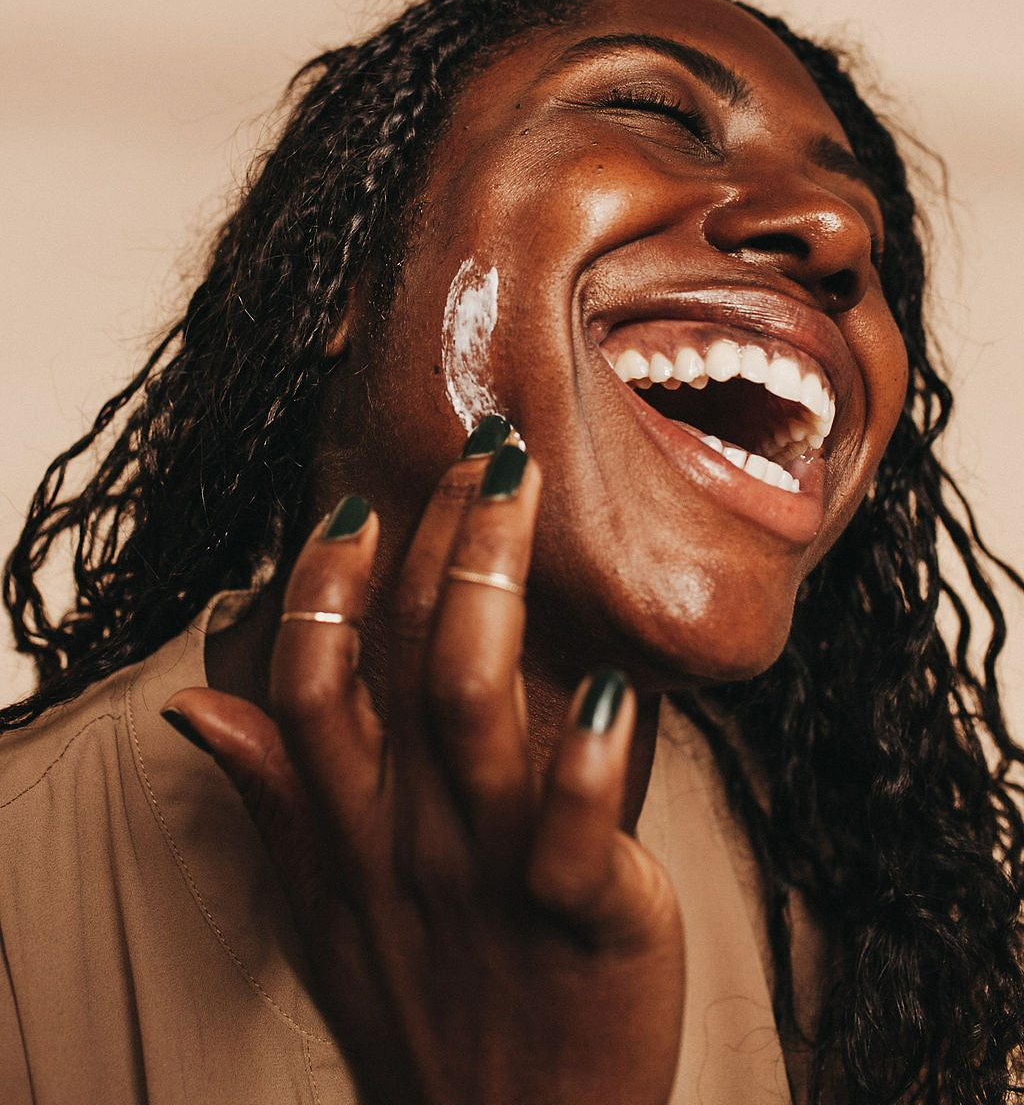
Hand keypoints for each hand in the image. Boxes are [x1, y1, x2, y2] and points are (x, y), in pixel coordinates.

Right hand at [168, 442, 684, 1104]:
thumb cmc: (423, 1006)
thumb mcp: (318, 907)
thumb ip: (271, 795)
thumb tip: (195, 701)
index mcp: (351, 824)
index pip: (309, 676)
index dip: (323, 581)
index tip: (354, 501)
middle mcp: (409, 832)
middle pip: (399, 656)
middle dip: (434, 537)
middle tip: (482, 448)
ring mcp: (490, 872)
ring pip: (470, 704)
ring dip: (490, 588)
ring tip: (520, 493)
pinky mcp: (582, 915)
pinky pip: (572, 830)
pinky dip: (587, 757)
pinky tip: (619, 682)